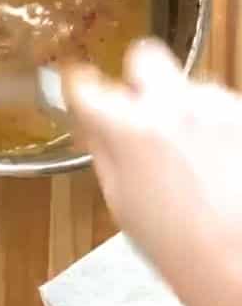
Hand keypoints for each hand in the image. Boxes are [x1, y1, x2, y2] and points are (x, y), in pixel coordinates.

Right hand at [65, 39, 241, 305]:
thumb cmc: (182, 249)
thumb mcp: (120, 202)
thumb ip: (104, 149)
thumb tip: (93, 121)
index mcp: (129, 128)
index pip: (87, 85)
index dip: (81, 88)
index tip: (83, 91)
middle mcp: (176, 105)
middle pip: (146, 56)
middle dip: (138, 77)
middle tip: (140, 109)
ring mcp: (221, 108)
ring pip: (192, 86)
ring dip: (185, 108)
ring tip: (192, 156)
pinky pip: (224, 108)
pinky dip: (217, 127)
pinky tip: (218, 165)